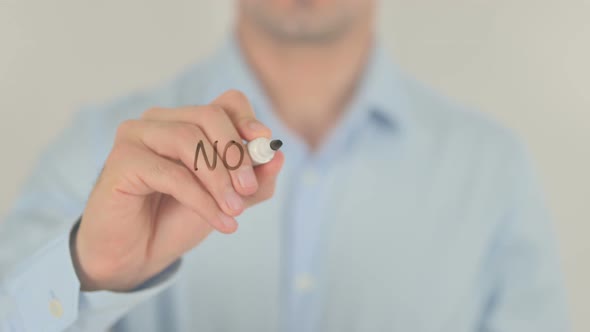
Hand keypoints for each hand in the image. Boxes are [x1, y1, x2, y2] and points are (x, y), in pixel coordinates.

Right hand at [71, 90, 283, 290]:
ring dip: (219, 179)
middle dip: (236, 154)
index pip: (226, 102)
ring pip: (189, 140)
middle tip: (249, 189)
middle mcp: (160, 120)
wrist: (136, 254)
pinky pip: (172, 174)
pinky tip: (220, 222)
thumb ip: (255, 180)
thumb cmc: (178, 219)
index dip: (248, 120)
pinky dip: (202, 200)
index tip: (265, 146)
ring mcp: (136, 135)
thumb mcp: (228, 199)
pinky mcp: (121, 160)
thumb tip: (279, 156)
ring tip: (235, 211)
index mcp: (187, 121)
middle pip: (210, 115)